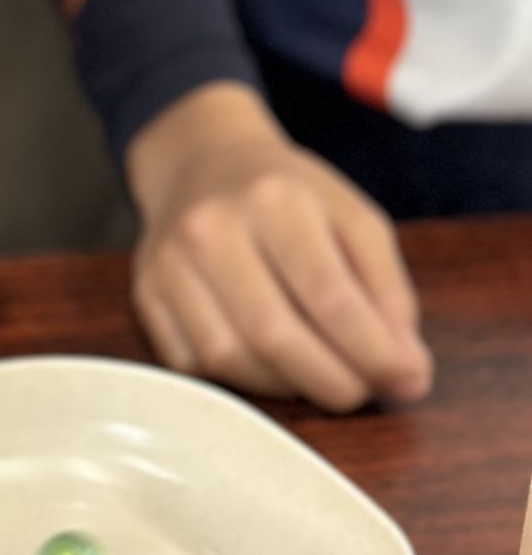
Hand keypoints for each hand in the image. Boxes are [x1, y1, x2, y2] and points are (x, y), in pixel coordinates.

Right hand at [126, 83, 433, 411]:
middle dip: (334, 381)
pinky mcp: (147, 294)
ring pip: (230, 358)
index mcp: (274, 199)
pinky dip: (242, 380)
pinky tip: (271, 364)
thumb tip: (406, 370)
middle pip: (274, 335)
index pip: (328, 295)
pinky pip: (194, 364)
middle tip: (366, 392)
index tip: (409, 380)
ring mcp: (170, 263)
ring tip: (321, 376)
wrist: (202, 162)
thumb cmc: (288, 196)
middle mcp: (211, 227)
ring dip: (289, 386)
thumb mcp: (352, 217)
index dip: (374, 352)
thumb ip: (388, 290)